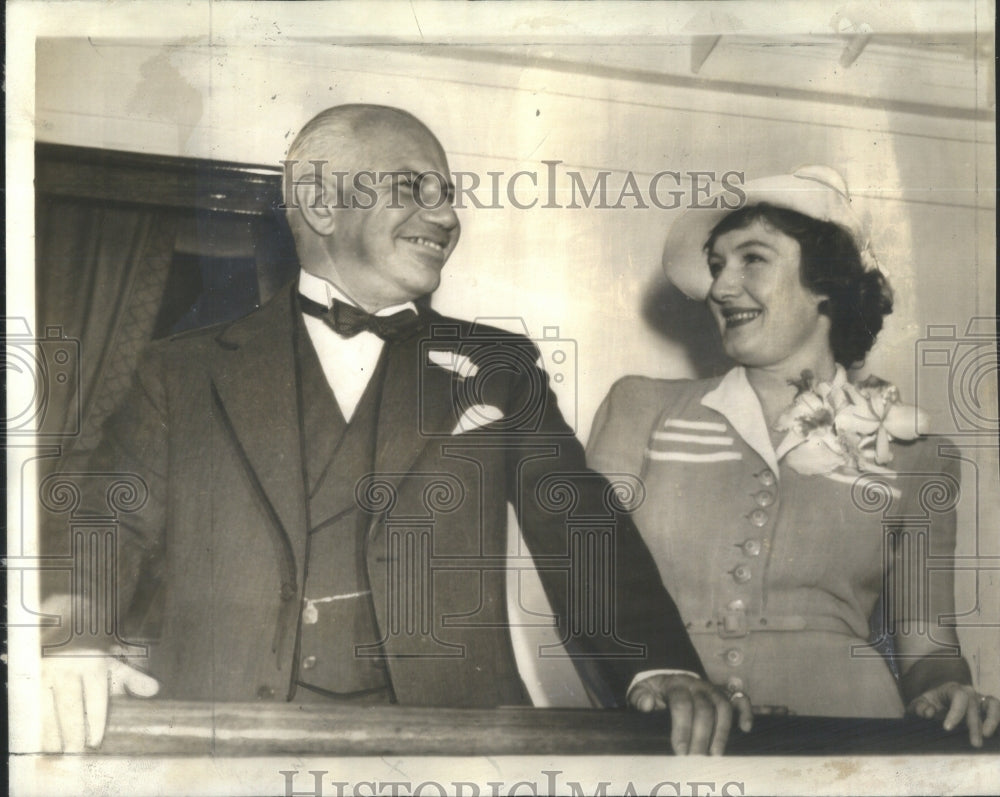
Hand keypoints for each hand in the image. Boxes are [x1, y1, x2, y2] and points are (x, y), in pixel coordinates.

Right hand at [41, 650, 159, 751]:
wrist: (65, 632)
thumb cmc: (93, 654)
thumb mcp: (114, 661)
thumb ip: (132, 678)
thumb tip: (154, 689)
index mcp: (93, 664)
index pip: (95, 697)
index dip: (96, 721)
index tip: (95, 741)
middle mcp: (69, 669)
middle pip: (70, 708)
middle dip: (73, 733)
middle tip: (77, 753)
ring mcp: (47, 674)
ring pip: (48, 710)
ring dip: (52, 734)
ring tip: (59, 753)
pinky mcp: (31, 680)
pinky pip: (34, 706)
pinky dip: (39, 725)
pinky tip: (43, 741)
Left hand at [628, 673, 752, 754]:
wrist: (666, 679)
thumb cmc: (654, 691)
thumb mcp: (641, 691)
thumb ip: (641, 697)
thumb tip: (647, 704)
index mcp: (675, 684)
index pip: (681, 704)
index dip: (682, 728)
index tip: (680, 751)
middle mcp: (697, 685)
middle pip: (704, 709)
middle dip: (701, 737)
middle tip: (697, 760)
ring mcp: (712, 689)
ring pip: (723, 707)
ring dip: (722, 732)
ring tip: (716, 755)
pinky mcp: (724, 694)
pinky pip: (740, 698)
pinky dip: (745, 711)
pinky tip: (745, 728)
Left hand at [908, 682, 999, 747]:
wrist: (939, 702)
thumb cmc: (929, 704)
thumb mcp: (919, 704)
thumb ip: (919, 707)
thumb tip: (929, 712)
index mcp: (952, 689)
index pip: (958, 697)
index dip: (955, 712)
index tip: (947, 728)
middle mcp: (969, 693)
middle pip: (975, 705)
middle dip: (975, 725)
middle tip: (974, 744)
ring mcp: (981, 700)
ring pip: (992, 704)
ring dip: (992, 719)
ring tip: (987, 735)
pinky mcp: (989, 709)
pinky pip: (997, 710)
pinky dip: (998, 719)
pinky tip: (995, 735)